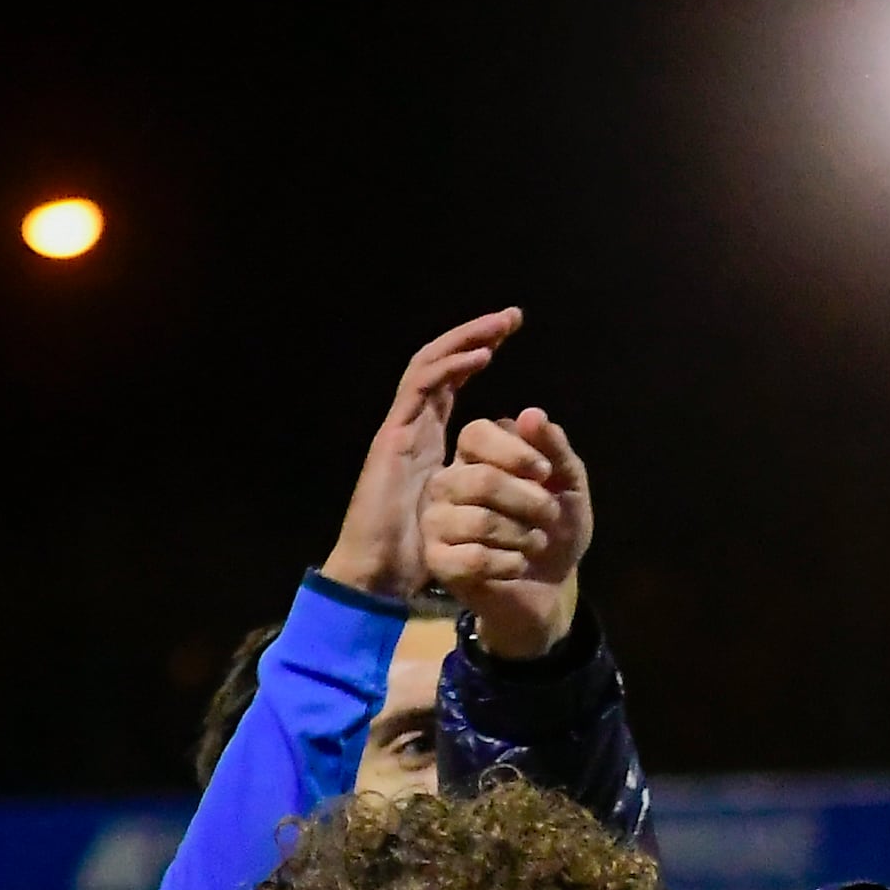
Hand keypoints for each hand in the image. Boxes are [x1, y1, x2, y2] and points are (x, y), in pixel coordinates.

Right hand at [326, 311, 521, 595]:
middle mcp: (411, 425)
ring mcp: (399, 427)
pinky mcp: (392, 437)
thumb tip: (508, 476)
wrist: (378, 572)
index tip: (509, 335)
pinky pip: (421, 389)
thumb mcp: (457, 507)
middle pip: (442, 364)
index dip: (476, 354)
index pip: (452, 382)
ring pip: (430, 366)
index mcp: (426, 437)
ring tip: (500, 326)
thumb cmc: (415, 549)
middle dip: (476, 336)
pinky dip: (450, 368)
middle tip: (511, 317)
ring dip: (466, 342)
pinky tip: (479, 357)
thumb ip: (476, 484)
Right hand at [418, 410, 593, 662]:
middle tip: (550, 515)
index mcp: (473, 454)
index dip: (516, 452)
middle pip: (482, 479)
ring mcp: (436, 521)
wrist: (548, 585)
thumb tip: (531, 414)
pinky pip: (474, 558)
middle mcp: (447, 482)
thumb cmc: (554, 527)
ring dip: (522, 536)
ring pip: (479, 521)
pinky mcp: (437, 560)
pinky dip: (509, 564)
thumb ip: (554, 448)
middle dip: (530, 501)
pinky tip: (517, 565)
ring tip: (535, 543)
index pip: (476, 434)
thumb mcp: (569, 484)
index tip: (546, 473)